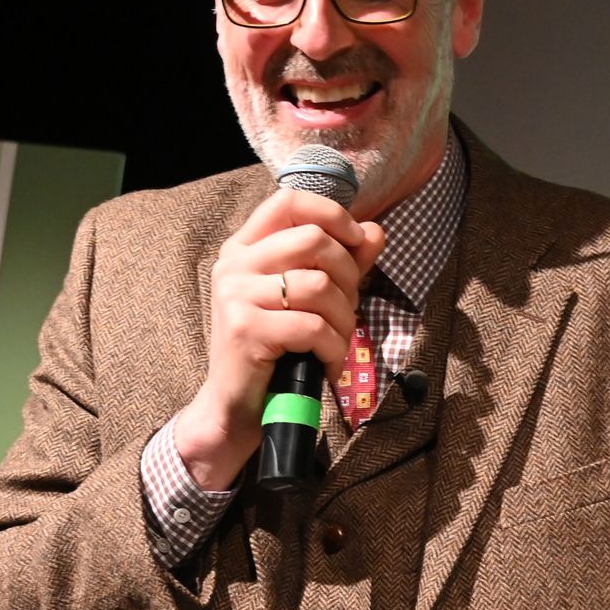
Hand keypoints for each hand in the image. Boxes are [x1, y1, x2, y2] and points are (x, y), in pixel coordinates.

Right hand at [173, 188, 385, 486]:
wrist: (236, 408)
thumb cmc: (276, 352)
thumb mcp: (308, 301)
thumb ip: (341, 264)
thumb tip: (375, 231)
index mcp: (245, 248)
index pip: (290, 201)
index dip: (332, 214)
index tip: (356, 241)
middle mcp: (234, 264)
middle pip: (314, 240)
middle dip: (348, 277)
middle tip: (347, 310)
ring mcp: (235, 295)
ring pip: (318, 285)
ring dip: (344, 319)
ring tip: (337, 342)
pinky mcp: (244, 330)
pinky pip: (313, 326)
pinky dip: (333, 348)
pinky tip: (328, 365)